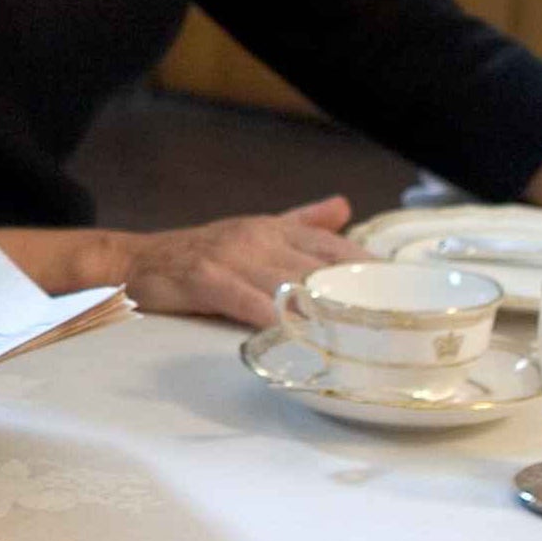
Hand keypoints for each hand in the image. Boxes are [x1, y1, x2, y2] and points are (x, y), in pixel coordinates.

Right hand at [0, 198, 370, 327]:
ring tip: (359, 333)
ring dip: (323, 309)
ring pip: (288, 283)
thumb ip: (302, 223)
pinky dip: (270, 316)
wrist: (131, 261)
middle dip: (359, 294)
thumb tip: (347, 207)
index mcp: (275, 229)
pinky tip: (292, 333)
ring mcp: (231, 256)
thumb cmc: (198, 254)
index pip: (336, 248)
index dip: (374, 270)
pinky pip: (244, 299)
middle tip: (397, 320)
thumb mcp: (254, 231)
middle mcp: (259, 237)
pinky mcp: (203, 277)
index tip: (410, 293)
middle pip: (322, 266)